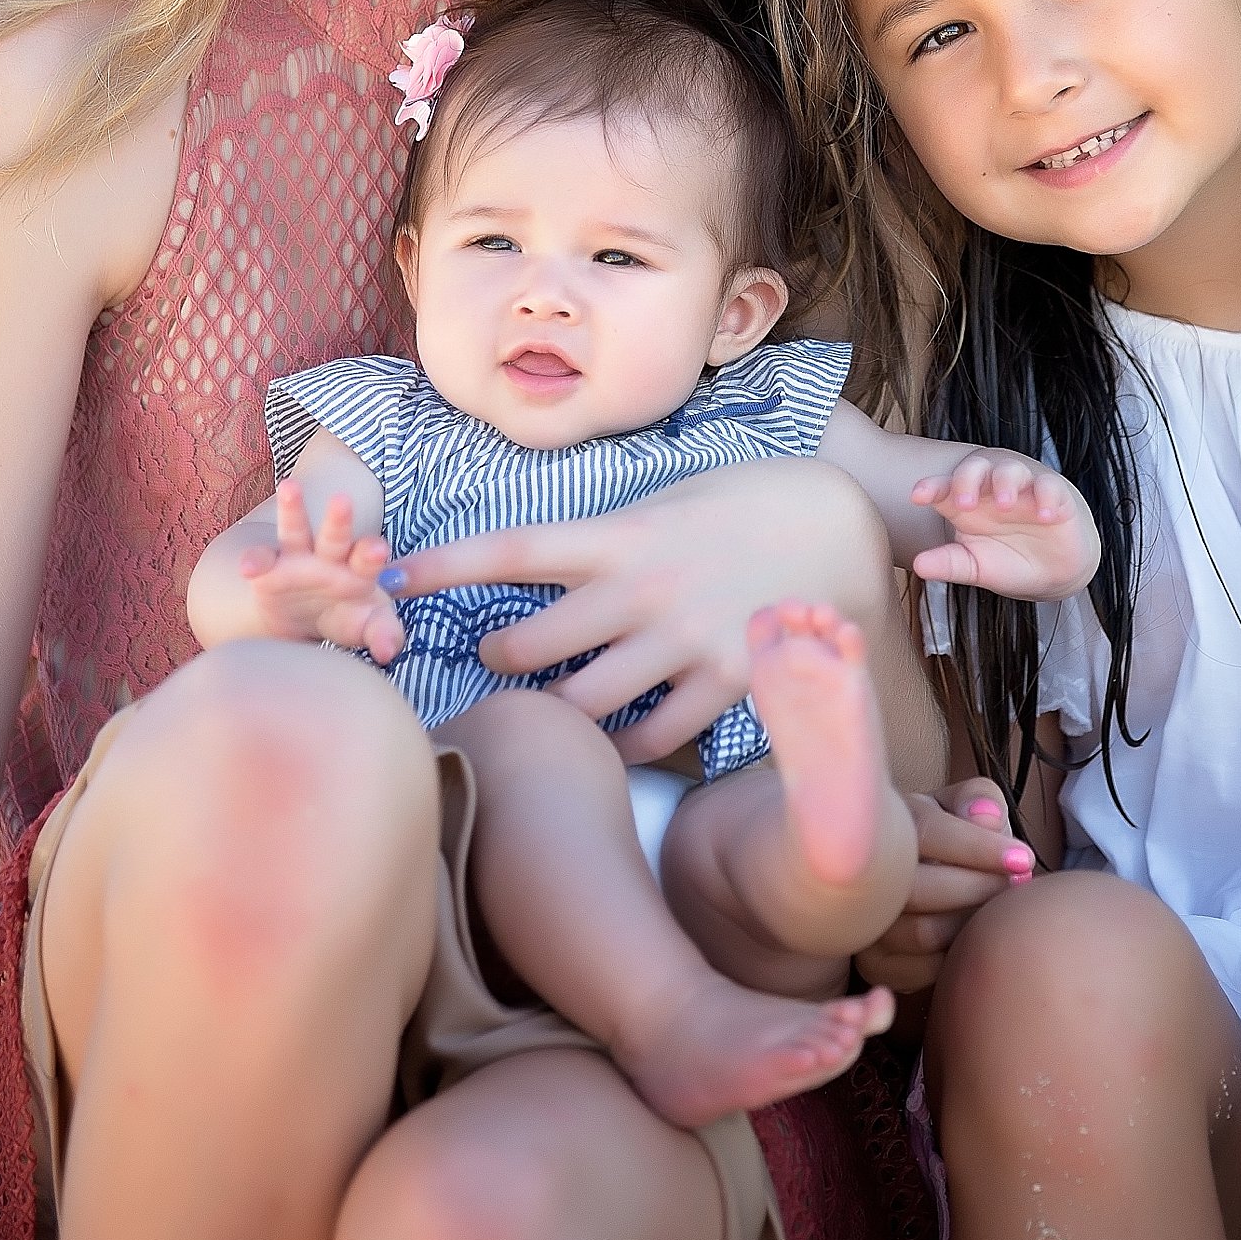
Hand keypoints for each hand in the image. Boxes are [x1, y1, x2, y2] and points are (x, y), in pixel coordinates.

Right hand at [237, 480, 404, 665]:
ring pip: (296, 529)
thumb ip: (383, 633)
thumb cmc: (347, 617)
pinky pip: (260, 559)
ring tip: (290, 488)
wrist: (306, 623)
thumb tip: (389, 651)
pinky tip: (248, 567)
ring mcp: (297, 558)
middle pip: (336, 535)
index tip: (378, 549)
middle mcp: (329, 556)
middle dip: (339, 519)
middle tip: (343, 500)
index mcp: (359, 568)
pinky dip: (254, 559)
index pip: (367, 557)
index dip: (371, 553)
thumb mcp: (368, 626)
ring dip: (293, 509)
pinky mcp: (269, 569)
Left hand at [388, 458, 897, 761]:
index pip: (514, 549)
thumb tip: (558, 557)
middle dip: (497, 657)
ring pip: (584, 701)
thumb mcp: (675, 496)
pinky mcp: (727, 684)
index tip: (394, 575)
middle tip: (490, 657)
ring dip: (554, 709)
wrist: (846, 525)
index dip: (447, 565)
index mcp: (624, 534)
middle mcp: (643, 591)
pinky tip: (616, 737)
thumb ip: (615, 534)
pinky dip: (625, 743)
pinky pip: (654, 736)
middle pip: (533, 643)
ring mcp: (684, 642)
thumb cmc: (755, 500)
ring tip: (548, 706)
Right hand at [855, 778, 1033, 997]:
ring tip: (1000, 913)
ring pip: (922, 933)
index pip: (927, 831)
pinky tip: (976, 938)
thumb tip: (986, 817)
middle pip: (920, 888)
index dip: (978, 847)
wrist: (926, 874)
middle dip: (979, 889)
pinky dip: (956, 958)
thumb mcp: (966, 806)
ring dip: (971, 925)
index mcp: (892, 820)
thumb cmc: (953, 836)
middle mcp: (868, 870)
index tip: (1022, 859)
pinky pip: (920, 971)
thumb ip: (979, 799)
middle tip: (1018, 887)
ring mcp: (867, 920)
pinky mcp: (876, 962)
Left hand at [909, 450, 1099, 598]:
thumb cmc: (1006, 561)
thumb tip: (918, 567)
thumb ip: (949, 564)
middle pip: (975, 468)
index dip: (931, 487)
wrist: (1052, 572)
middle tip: (964, 504)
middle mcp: (991, 491)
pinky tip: (1044, 515)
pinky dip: (1046, 497)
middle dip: (967, 480)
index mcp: (965, 504)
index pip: (943, 487)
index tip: (918, 496)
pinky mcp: (1054, 497)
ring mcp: (1023, 490)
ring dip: (1005, 482)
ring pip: (1010, 469)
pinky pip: (1049, 486)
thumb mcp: (975, 567)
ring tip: (1005, 505)